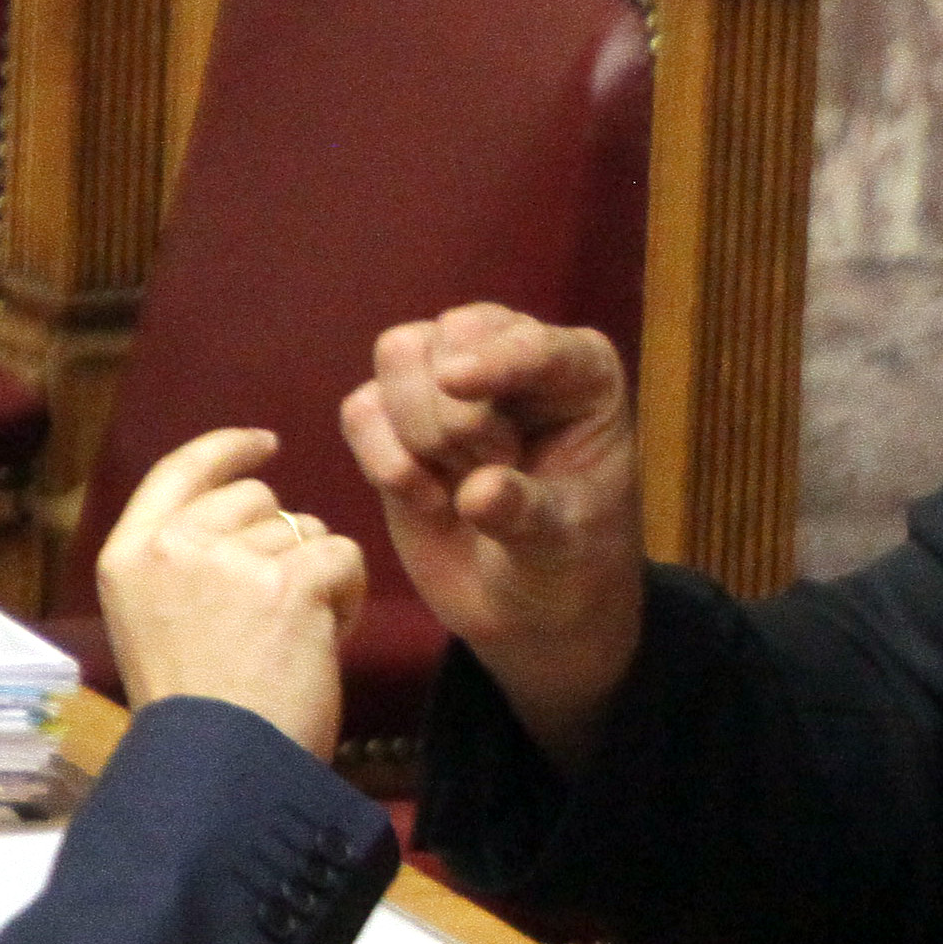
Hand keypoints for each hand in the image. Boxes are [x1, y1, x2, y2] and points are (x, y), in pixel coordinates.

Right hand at [97, 426, 368, 758]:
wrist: (218, 773)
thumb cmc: (196, 719)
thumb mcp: (155, 625)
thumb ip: (185, 566)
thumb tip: (249, 519)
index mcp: (128, 556)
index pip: (180, 469)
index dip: (228, 449)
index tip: (265, 444)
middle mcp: (173, 546)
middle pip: (257, 499)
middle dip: (282, 542)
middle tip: (278, 611)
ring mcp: (228, 561)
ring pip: (306, 530)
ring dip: (316, 577)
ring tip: (294, 640)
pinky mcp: (287, 583)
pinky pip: (341, 557)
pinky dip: (347, 597)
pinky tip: (323, 641)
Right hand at [338, 304, 647, 764]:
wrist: (524, 609)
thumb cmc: (565, 566)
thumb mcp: (562, 549)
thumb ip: (526, 515)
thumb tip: (477, 493)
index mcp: (581, 372)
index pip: (532, 342)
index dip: (495, 358)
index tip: (456, 381)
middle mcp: (512, 356)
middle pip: (451, 334)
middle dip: (456, 415)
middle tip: (493, 472)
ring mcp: (448, 381)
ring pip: (399, 354)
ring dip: (418, 432)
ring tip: (459, 486)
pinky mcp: (396, 418)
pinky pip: (361, 409)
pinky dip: (382, 460)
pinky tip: (427, 501)